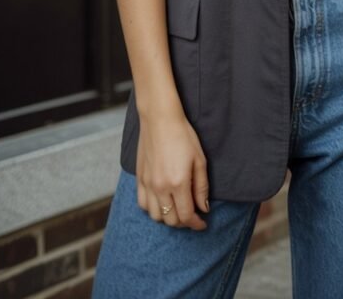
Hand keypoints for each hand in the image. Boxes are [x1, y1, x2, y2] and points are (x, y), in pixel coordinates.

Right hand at [136, 110, 209, 230]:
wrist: (160, 119)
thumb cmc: (183, 136)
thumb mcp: (200, 160)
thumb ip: (202, 187)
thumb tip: (204, 208)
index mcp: (178, 183)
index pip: (186, 216)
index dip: (196, 224)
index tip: (202, 223)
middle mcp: (160, 187)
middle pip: (171, 219)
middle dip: (184, 222)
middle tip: (192, 215)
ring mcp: (148, 184)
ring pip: (156, 216)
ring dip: (168, 218)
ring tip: (177, 209)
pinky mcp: (139, 178)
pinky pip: (143, 204)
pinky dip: (152, 209)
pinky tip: (161, 202)